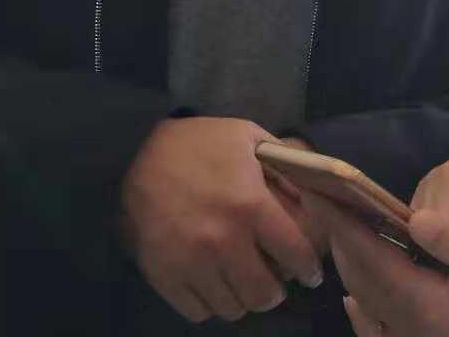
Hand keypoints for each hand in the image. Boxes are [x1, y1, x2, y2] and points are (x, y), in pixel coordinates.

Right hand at [120, 117, 323, 323]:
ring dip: (243, 300)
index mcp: (250, 206)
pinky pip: (197, 311)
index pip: (295, 254)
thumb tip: (309, 194)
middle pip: (263, 294)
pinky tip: (214, 286)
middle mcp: (223, 240)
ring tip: (243, 285)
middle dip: (276, 293)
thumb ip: (282, 163)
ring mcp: (191, 262)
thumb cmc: (200, 142)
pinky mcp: (163, 275)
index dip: (309, 269)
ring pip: (231, 308)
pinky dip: (210, 304)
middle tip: (275, 284)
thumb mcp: (249, 137)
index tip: (311, 274)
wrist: (137, 151)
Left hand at [303, 192, 448, 336]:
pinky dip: (365, 311)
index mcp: (424, 304)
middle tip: (320, 200)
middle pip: (360, 280)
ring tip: (338, 231)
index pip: (370, 256)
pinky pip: (382, 331)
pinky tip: (357, 302)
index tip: (320, 193)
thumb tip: (416, 217)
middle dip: (339, 239)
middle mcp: (410, 327)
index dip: (343, 223)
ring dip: (351, 266)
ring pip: (368, 302)